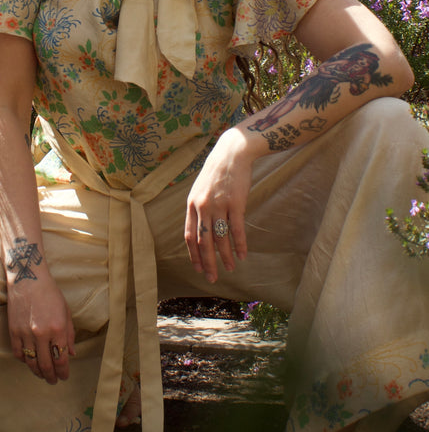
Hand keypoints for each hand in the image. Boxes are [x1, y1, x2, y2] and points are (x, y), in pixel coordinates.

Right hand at [7, 271, 75, 384]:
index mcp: (58, 328)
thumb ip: (69, 334)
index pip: (61, 359)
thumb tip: (71, 354)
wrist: (29, 279)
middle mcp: (42, 333)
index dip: (63, 372)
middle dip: (51, 376)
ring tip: (42, 375)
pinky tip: (29, 362)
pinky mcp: (14, 331)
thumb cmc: (51, 294)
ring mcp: (26, 333)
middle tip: (54, 381)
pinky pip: (18, 353)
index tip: (64, 377)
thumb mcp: (66, 312)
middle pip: (46, 365)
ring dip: (38, 372)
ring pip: (31, 362)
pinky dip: (24, 361)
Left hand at [185, 127, 254, 282]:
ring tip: (230, 269)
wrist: (232, 153)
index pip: (188, 236)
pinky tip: (242, 255)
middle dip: (207, 262)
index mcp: (191, 204)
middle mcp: (202, 207)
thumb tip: (199, 229)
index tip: (197, 268)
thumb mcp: (200, 188)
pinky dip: (240, 245)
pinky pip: (237, 230)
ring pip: (220, 239)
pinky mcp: (236, 203)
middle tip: (212, 278)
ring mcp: (219, 205)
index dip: (193, 254)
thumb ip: (198, 207)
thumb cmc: (216, 172)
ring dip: (225, 257)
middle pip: (203, 241)